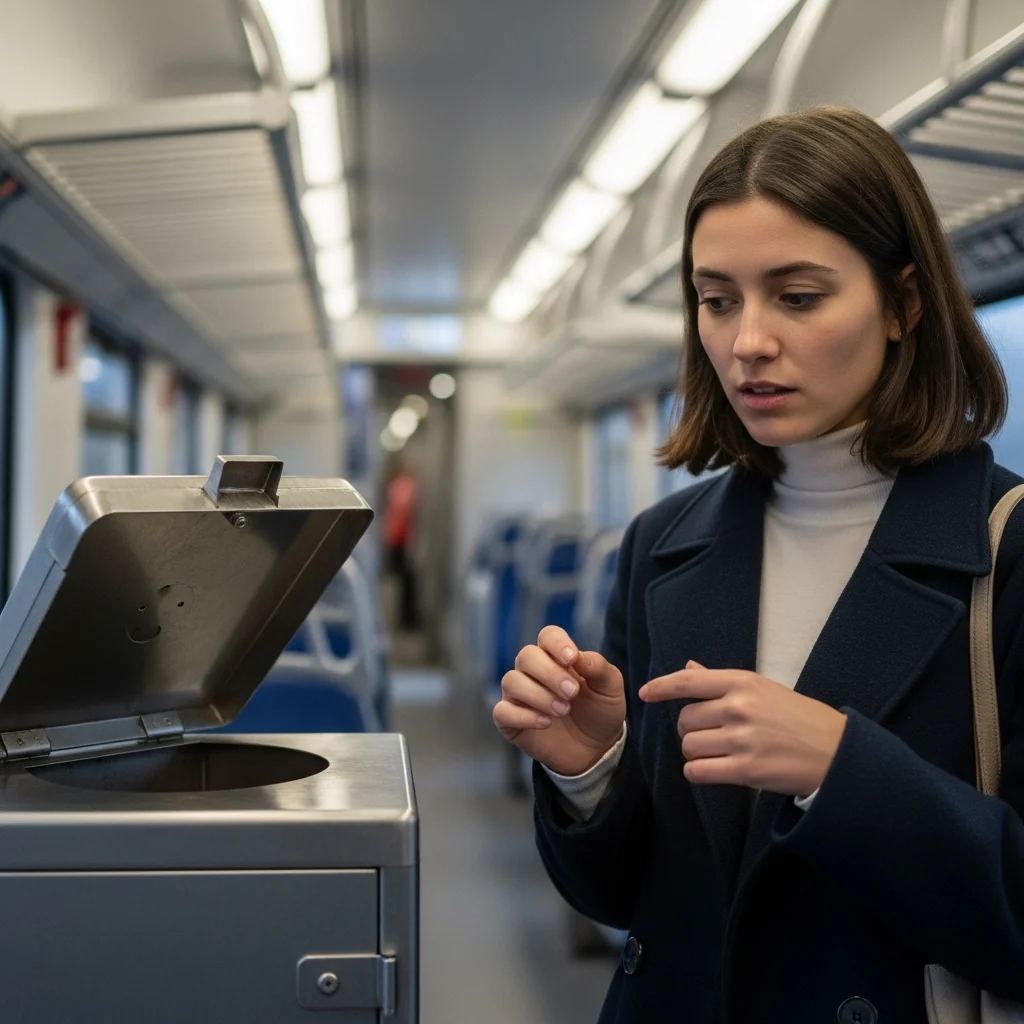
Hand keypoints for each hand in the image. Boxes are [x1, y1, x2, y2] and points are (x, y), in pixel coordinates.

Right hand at [492, 625, 626, 776]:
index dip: (557, 643)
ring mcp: (519, 695)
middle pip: (526, 656)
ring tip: (563, 711)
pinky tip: (546, 723)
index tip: (572, 659)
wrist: (596, 749)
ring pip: (511, 681)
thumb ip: (598, 667)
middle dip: (549, 673)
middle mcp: (533, 671)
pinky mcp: (510, 720)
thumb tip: (578, 656)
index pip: (548, 636)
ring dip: (538, 695)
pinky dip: (523, 716)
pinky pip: (502, 711)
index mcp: (557, 657)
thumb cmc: (600, 711)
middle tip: (572, 693)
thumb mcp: (610, 687)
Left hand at [639, 661, 847, 797]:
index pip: (688, 681)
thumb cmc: (799, 718)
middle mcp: (739, 707)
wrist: (836, 752)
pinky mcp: (746, 770)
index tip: (645, 693)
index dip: (661, 687)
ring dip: (695, 753)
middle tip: (711, 735)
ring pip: (688, 746)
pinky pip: (698, 771)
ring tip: (718, 753)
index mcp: (742, 682)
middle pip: (684, 720)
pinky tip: (713, 770)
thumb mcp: (763, 689)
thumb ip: (722, 682)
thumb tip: (689, 667)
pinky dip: (698, 772)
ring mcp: (742, 739)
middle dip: (690, 730)